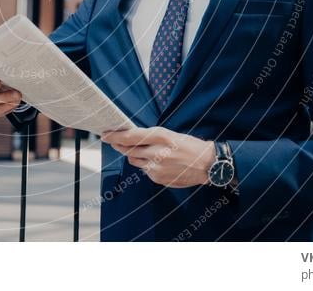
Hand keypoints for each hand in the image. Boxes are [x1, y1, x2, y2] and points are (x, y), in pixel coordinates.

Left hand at [101, 127, 215, 187]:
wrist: (207, 164)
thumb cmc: (189, 145)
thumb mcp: (170, 134)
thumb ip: (150, 137)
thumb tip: (130, 138)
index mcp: (161, 136)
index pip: (130, 137)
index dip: (115, 136)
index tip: (105, 135)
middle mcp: (157, 152)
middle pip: (128, 150)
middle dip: (119, 146)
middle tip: (113, 142)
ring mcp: (157, 167)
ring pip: (134, 161)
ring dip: (134, 156)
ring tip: (145, 152)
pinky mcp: (158, 178)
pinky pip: (144, 171)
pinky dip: (146, 166)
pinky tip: (158, 163)